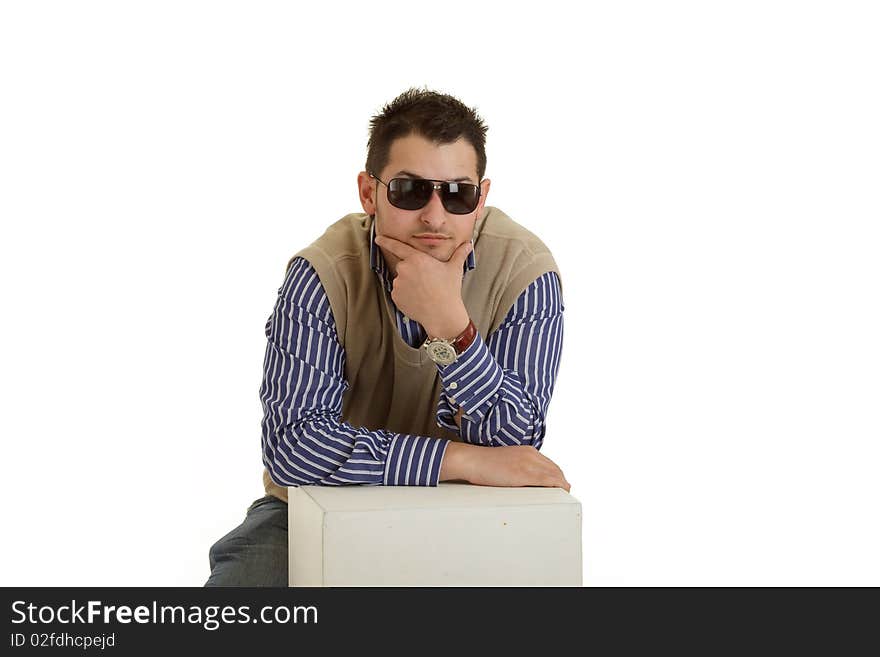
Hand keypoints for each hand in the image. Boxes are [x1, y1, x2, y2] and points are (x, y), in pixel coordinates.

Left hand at [374, 235, 471, 338]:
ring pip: (401, 280)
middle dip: (412, 271)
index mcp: (417, 259)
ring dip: (409, 283)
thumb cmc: (449, 290)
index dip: (386, 241)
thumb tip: (467, 245)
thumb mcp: (454, 269)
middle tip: (427, 281)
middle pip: (403, 265)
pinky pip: (398, 292)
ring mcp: (398, 284)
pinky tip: (418, 298)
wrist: (442, 314)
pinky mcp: (395, 296)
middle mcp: (405, 269)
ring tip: (424, 291)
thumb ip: (459, 254)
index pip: (397, 246)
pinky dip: (405, 294)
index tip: (378, 238)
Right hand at [440, 443, 570, 492]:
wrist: (472, 460)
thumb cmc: (484, 463)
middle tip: (565, 492)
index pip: (550, 464)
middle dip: (562, 481)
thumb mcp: (506, 462)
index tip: (560, 485)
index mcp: (527, 451)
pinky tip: (560, 493)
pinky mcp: (524, 474)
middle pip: (555, 469)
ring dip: (561, 485)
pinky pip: (547, 481)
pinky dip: (557, 487)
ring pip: (554, 475)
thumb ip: (519, 467)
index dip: (557, 475)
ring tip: (564, 495)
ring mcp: (528, 463)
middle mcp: (531, 454)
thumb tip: (524, 480)